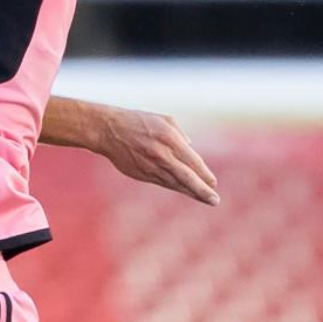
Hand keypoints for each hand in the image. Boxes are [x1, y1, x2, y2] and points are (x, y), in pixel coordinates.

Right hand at [97, 108, 219, 205]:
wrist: (107, 130)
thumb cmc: (137, 121)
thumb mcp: (163, 120)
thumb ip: (180, 135)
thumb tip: (191, 147)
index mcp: (169, 139)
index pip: (193, 162)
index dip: (205, 175)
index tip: (213, 183)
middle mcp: (161, 155)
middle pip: (187, 178)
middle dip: (202, 191)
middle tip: (215, 200)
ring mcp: (150, 166)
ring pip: (174, 184)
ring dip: (190, 192)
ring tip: (204, 199)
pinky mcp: (141, 174)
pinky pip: (162, 182)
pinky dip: (174, 187)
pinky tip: (183, 190)